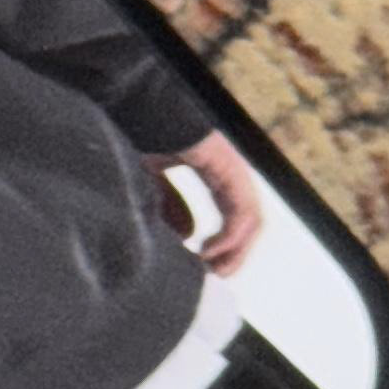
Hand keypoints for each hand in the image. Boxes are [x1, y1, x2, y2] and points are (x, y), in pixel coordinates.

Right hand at [152, 130, 262, 277]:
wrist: (137, 111)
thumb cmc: (141, 138)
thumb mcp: (153, 182)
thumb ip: (171, 206)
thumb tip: (188, 235)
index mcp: (216, 171)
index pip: (233, 214)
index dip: (223, 244)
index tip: (202, 265)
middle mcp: (230, 171)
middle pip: (247, 222)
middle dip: (234, 254)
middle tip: (215, 277)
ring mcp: (232, 169)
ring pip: (250, 220)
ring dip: (236, 250)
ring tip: (214, 270)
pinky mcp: (227, 169)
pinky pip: (241, 211)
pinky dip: (229, 236)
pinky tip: (208, 250)